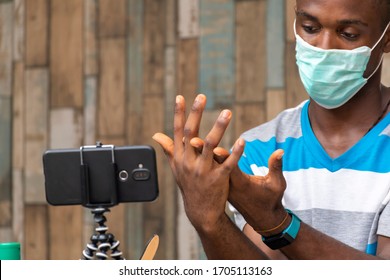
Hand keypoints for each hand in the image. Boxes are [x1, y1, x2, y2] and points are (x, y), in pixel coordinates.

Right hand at [152, 94, 244, 231]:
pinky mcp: (218, 178)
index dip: (178, 113)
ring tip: (227, 112)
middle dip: (195, 113)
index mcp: (180, 157)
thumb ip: (169, 149)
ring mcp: (202, 170)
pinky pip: (227, 163)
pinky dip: (235, 152)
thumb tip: (156, 135)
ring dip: (218, 127)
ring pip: (209, 145)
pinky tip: (242, 140)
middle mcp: (188, 161)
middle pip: (190, 133)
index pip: (177, 131)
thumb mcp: (176, 167)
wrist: (200, 210)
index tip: (180, 97)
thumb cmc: (188, 185)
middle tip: (202, 96)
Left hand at [188, 138, 288, 235]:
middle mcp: (229, 183)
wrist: (262, 217)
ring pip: (209, 166)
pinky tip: (194, 148)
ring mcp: (223, 183)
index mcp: (241, 183)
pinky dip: (204, 158)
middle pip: (214, 166)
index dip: (223, 157)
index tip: (215, 147)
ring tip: (188, 140)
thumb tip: (281, 151)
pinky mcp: (222, 182)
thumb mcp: (276, 184)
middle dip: (204, 152)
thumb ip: (276, 167)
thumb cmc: (271, 200)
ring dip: (200, 153)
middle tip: (192, 141)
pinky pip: (210, 168)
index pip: (229, 169)